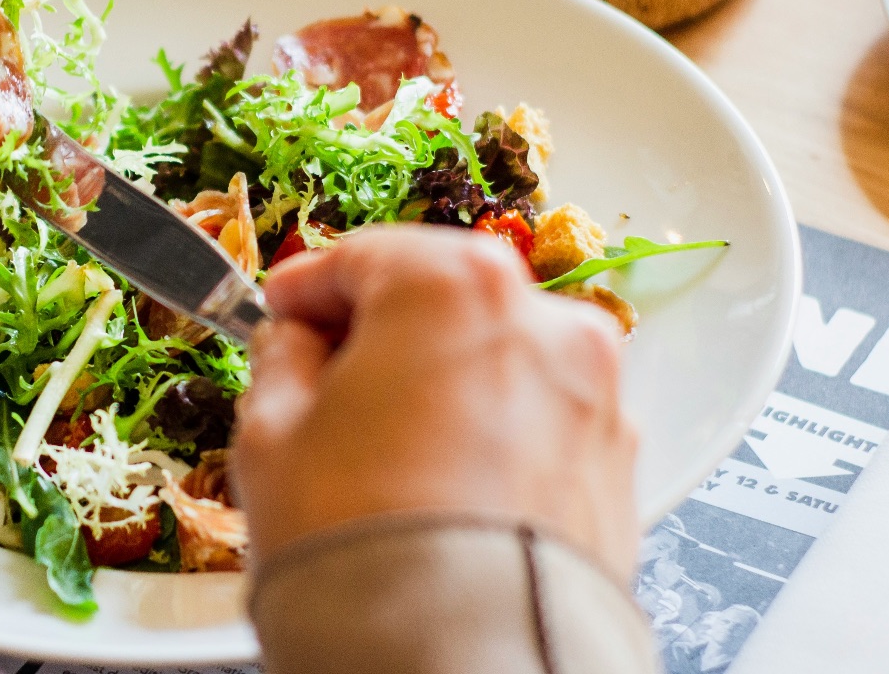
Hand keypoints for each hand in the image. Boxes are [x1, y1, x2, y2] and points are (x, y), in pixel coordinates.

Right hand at [235, 224, 637, 577]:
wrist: (459, 663)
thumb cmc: (363, 548)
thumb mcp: (270, 435)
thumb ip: (281, 360)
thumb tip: (295, 346)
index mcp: (451, 286)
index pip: (362, 255)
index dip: (306, 288)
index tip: (281, 313)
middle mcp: (542, 321)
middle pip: (441, 298)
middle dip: (382, 333)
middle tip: (324, 382)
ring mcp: (592, 394)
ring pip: (497, 360)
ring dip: (443, 384)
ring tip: (385, 452)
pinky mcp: (618, 465)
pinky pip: (538, 423)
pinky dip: (494, 436)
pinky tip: (443, 489)